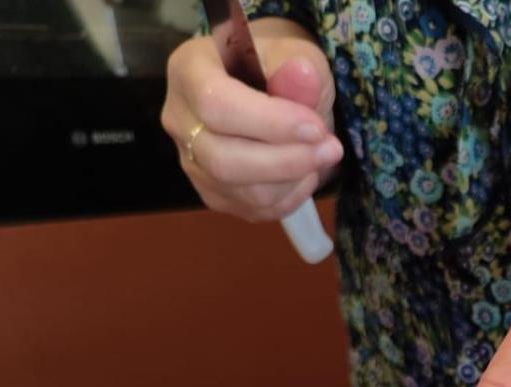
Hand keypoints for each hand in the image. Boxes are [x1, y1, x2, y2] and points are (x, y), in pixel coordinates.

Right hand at [161, 20, 342, 222]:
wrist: (272, 89)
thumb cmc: (279, 66)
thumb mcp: (292, 52)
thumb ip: (295, 64)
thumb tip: (302, 75)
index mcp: (188, 71)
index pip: (215, 105)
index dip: (269, 123)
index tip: (316, 128)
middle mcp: (179, 120)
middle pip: (223, 160)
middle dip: (287, 162)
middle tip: (331, 149)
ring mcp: (192, 162)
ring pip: (243, 192)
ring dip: (294, 180)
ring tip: (320, 155)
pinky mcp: (213, 193)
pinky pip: (253, 210)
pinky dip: (289, 197)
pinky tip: (303, 173)